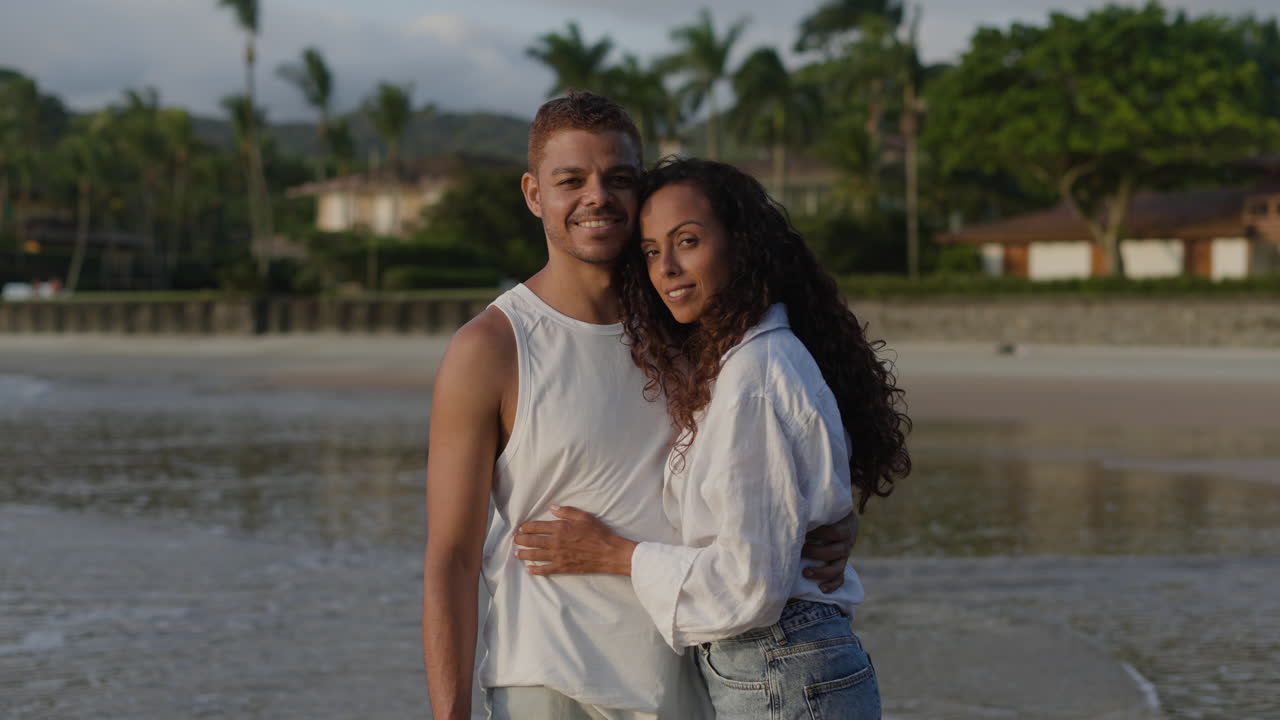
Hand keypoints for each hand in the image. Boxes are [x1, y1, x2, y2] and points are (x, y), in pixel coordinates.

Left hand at [514, 506, 637, 575]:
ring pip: (535, 555)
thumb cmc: (599, 533)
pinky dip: (536, 570)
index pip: (537, 527)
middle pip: (533, 541)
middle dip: (521, 540)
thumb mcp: (584, 517)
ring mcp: (558, 556)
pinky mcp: (563, 567)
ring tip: (517, 553)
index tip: (521, 528)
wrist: (609, 553)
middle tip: (515, 540)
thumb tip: (552, 508)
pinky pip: (545, 569)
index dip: (527, 527)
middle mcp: (556, 542)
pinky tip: (529, 570)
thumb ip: (567, 512)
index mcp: (561, 528)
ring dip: (524, 554)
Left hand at [801, 510, 857, 592]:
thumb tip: (798, 507)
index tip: (804, 530)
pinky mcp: (841, 565)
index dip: (820, 533)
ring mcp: (844, 556)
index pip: (834, 532)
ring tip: (805, 572)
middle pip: (833, 552)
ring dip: (821, 572)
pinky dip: (832, 585)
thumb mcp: (829, 509)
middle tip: (800, 550)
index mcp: (844, 528)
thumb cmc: (830, 513)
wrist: (847, 521)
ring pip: (836, 568)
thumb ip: (818, 510)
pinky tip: (821, 589)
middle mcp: (846, 544)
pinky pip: (840, 579)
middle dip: (815, 553)